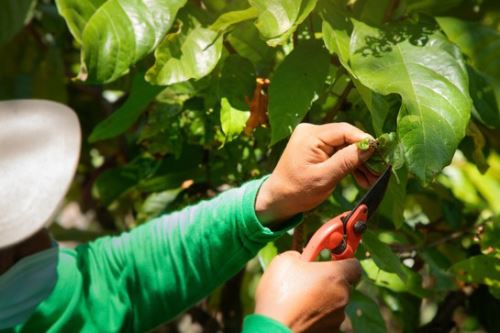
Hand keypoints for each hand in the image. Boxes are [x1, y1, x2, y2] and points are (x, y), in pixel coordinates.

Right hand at [254, 251, 360, 332]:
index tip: (332, 258)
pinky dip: (317, 315)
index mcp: (336, 275)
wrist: (272, 328)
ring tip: (299, 300)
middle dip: (328, 280)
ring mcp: (338, 318)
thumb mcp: (285, 260)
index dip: (343, 260)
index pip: (354, 264)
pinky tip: (300, 314)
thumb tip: (302, 258)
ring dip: (322, 299)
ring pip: (334, 303)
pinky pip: (327, 319)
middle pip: (343, 284)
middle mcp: (342, 297)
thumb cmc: (280, 293)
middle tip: (308, 279)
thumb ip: (300, 255)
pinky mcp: (330, 332)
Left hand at [255, 123, 376, 223]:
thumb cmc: (297, 191)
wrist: (279, 200)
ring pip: (345, 146)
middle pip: (347, 138)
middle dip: (364, 155)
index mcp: (310, 135)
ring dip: (359, 162)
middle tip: (379, 172)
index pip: (345, 131)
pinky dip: (349, 164)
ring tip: (371, 179)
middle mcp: (312, 132)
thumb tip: (370, 147)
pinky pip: (338, 152)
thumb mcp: (325, 177)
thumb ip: (347, 160)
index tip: (381, 155)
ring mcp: (314, 139)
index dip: (365, 142)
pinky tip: (361, 178)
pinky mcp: (316, 149)